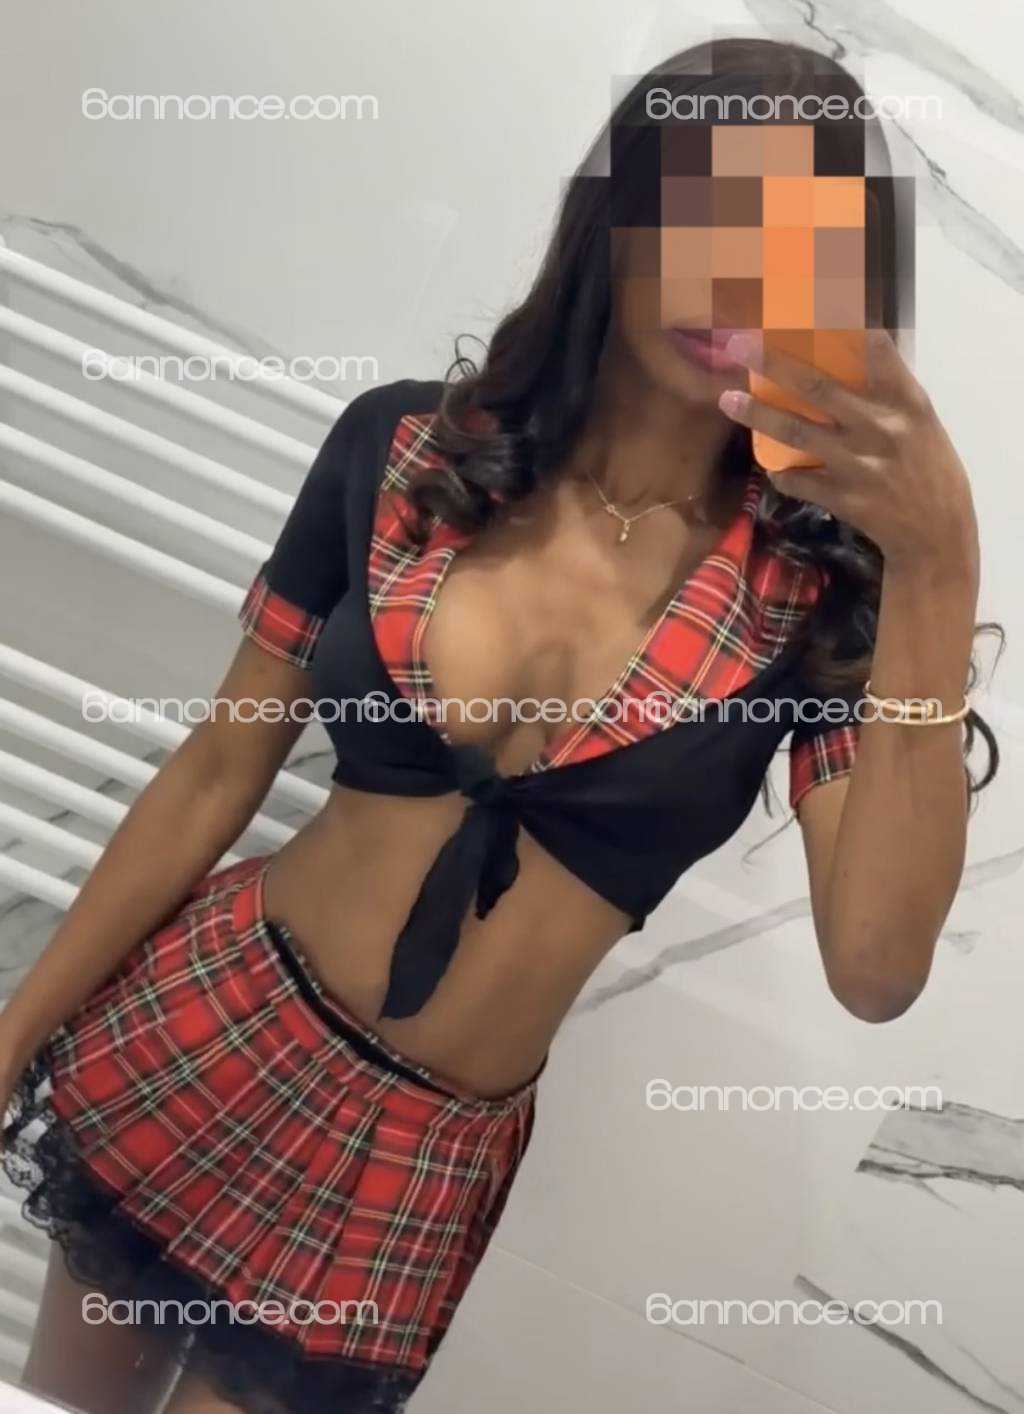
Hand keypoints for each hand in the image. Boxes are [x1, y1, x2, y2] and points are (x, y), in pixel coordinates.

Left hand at [717, 329, 978, 581]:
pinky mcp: (843, 498)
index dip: (843, 322)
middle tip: (740, 344)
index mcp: (906, 402)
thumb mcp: (920, 422)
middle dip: (775, 364)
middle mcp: (880, 428)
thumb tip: (849, 353)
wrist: (936, 533)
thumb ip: (888, 392)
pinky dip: (782, 474)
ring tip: (728, 400)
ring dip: (759, 415)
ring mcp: (858, 465)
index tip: (808, 301)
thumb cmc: (929, 468)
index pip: (876, 350)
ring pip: (799, 434)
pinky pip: (799, 482)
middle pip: (819, 389)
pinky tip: (771, 466)